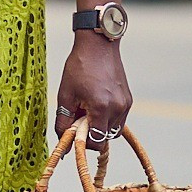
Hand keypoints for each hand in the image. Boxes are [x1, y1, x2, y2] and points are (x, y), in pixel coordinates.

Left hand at [55, 33, 132, 150]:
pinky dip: (107, 119)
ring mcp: (125, 104)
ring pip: (112, 131)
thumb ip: (63, 123)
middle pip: (104, 139)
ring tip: (88, 109)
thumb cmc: (79, 67)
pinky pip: (118, 120)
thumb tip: (64, 146)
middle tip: (80, 116)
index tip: (74, 130)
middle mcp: (117, 108)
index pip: (96, 142)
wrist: (98, 45)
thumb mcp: (65, 95)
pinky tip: (97, 103)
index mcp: (101, 107)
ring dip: (99, 127)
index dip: (83, 142)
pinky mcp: (128, 100)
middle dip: (90, 134)